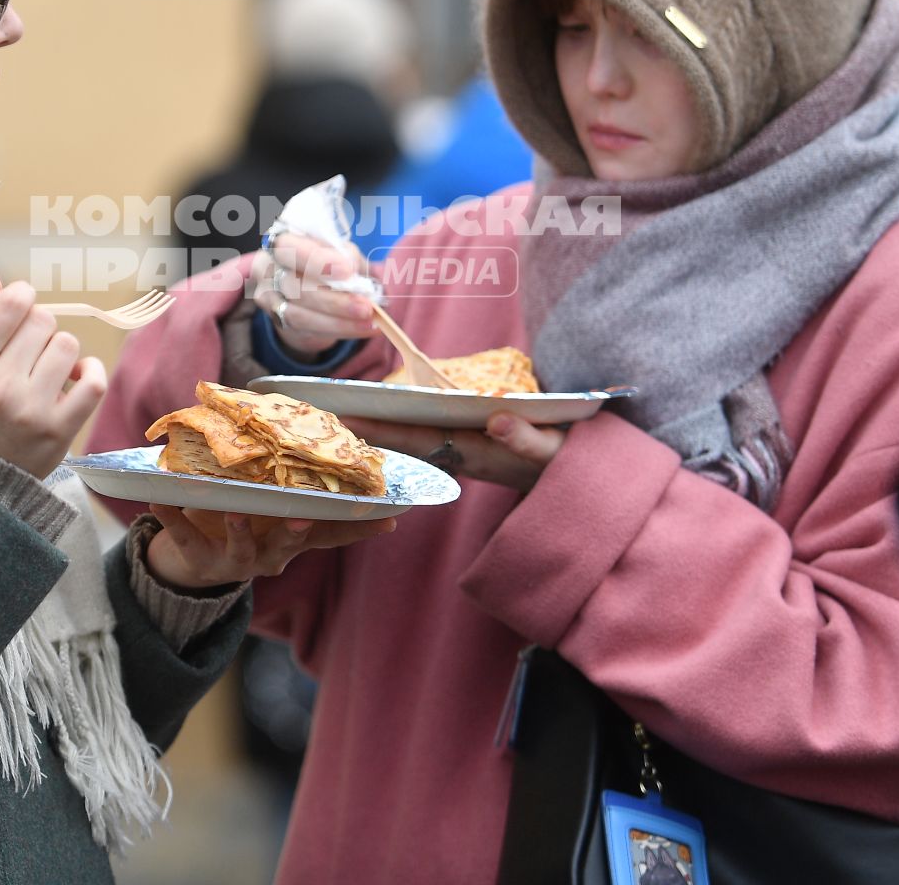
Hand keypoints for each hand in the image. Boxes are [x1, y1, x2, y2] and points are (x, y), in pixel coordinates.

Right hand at [0, 269, 106, 480]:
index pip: (9, 306)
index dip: (21, 296)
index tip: (22, 304)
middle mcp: (0, 388)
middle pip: (42, 322)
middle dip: (39, 327)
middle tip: (30, 347)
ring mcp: (32, 410)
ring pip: (68, 345)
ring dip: (61, 350)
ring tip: (47, 367)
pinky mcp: (60, 430)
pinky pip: (93, 381)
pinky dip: (91, 371)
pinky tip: (76, 375)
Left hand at [142, 505, 394, 590]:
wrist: (194, 564)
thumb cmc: (247, 525)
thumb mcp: (276, 514)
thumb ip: (307, 498)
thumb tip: (355, 474)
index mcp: (291, 539)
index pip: (331, 534)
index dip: (359, 528)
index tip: (388, 517)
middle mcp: (269, 555)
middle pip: (288, 544)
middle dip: (296, 531)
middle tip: (303, 517)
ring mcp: (234, 562)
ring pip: (241, 551)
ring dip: (238, 531)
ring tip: (232, 512)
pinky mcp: (199, 561)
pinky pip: (184, 539)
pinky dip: (171, 518)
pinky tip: (159, 497)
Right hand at [254, 232, 377, 356]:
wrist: (307, 287)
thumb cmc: (325, 260)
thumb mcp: (337, 250)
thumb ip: (344, 254)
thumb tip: (353, 267)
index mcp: (280, 241)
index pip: (290, 248)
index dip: (317, 260)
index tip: (348, 270)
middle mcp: (268, 268)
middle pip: (294, 286)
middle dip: (333, 300)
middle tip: (366, 306)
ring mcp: (268, 296)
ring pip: (298, 314)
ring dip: (338, 320)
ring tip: (369, 321)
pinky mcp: (277, 319)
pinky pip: (305, 330)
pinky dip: (338, 329)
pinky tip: (361, 328)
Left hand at [343, 413, 564, 492]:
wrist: (579, 484)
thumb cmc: (565, 463)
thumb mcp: (554, 452)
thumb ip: (528, 439)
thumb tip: (498, 420)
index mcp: (473, 454)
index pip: (416, 440)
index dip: (379, 429)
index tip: (342, 418)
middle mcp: (461, 458)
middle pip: (403, 445)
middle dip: (364, 432)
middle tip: (319, 415)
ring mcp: (463, 457)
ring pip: (410, 446)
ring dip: (378, 434)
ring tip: (336, 418)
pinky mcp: (469, 453)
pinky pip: (425, 445)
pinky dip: (399, 435)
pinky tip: (376, 427)